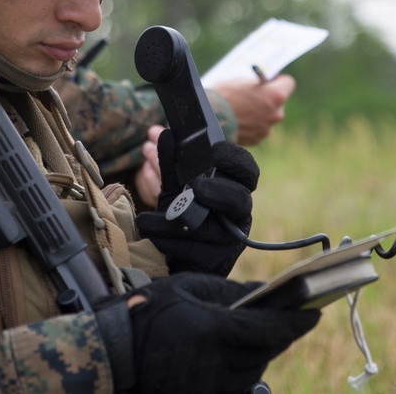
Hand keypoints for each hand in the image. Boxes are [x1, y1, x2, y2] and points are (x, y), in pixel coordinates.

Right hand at [95, 272, 319, 392]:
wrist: (114, 353)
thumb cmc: (149, 312)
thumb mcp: (188, 290)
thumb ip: (230, 292)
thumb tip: (264, 292)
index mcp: (215, 332)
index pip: (270, 329)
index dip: (297, 322)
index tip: (315, 312)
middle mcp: (217, 365)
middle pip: (267, 352)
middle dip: (282, 334)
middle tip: (296, 318)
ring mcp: (210, 387)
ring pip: (255, 371)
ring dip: (264, 352)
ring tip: (267, 333)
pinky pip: (237, 386)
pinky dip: (245, 369)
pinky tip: (242, 354)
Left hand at [136, 130, 257, 276]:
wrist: (172, 256)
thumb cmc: (180, 214)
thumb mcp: (174, 188)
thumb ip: (172, 165)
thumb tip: (167, 135)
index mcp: (233, 187)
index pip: (246, 170)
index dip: (235, 159)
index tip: (214, 152)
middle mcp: (238, 213)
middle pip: (240, 199)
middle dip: (219, 192)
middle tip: (197, 188)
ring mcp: (230, 240)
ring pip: (214, 229)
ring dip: (178, 222)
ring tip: (148, 220)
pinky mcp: (215, 261)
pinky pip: (194, 250)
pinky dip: (168, 240)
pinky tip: (150, 233)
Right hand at [213, 74, 294, 145]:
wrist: (209, 120)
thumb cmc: (223, 96)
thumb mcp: (241, 81)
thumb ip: (256, 84)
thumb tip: (260, 85)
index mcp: (275, 96)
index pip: (288, 83)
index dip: (278, 80)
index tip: (269, 81)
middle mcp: (276, 114)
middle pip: (278, 103)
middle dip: (268, 99)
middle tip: (253, 96)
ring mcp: (267, 129)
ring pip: (267, 117)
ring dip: (258, 113)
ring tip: (240, 110)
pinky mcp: (257, 140)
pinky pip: (257, 129)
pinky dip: (250, 125)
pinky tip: (237, 121)